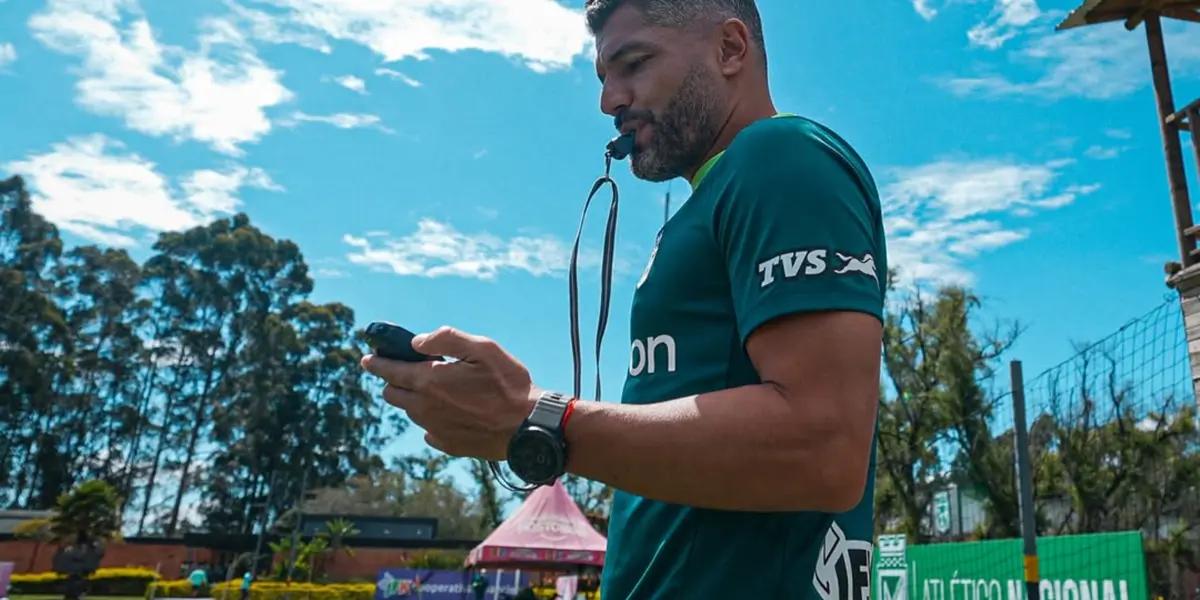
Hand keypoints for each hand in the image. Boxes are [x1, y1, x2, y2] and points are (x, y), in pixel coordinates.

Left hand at [361, 326, 536, 459]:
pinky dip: (433, 420)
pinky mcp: (448, 444)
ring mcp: (435, 429)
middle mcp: (425, 407)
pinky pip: (430, 431)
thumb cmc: (509, 384)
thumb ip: (447, 338)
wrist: (529, 426)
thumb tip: (418, 341)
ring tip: (435, 389)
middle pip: (392, 394)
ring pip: (411, 412)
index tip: (368, 358)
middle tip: (404, 371)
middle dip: (392, 381)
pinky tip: (449, 413)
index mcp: (429, 381)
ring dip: (414, 399)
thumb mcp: (483, 348)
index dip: (376, 362)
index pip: (389, 370)